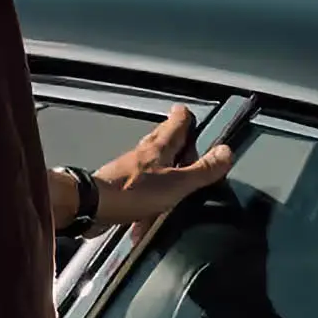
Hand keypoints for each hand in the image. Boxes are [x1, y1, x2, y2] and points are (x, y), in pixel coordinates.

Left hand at [93, 104, 233, 234]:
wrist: (91, 206)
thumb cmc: (132, 192)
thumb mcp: (177, 183)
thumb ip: (202, 170)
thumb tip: (227, 151)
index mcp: (158, 149)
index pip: (175, 125)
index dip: (182, 118)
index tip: (185, 111)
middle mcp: (140, 156)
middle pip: (157, 139)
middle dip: (167, 134)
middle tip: (174, 128)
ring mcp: (125, 172)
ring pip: (145, 161)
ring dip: (155, 160)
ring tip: (163, 162)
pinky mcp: (115, 189)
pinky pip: (134, 186)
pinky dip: (142, 189)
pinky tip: (144, 202)